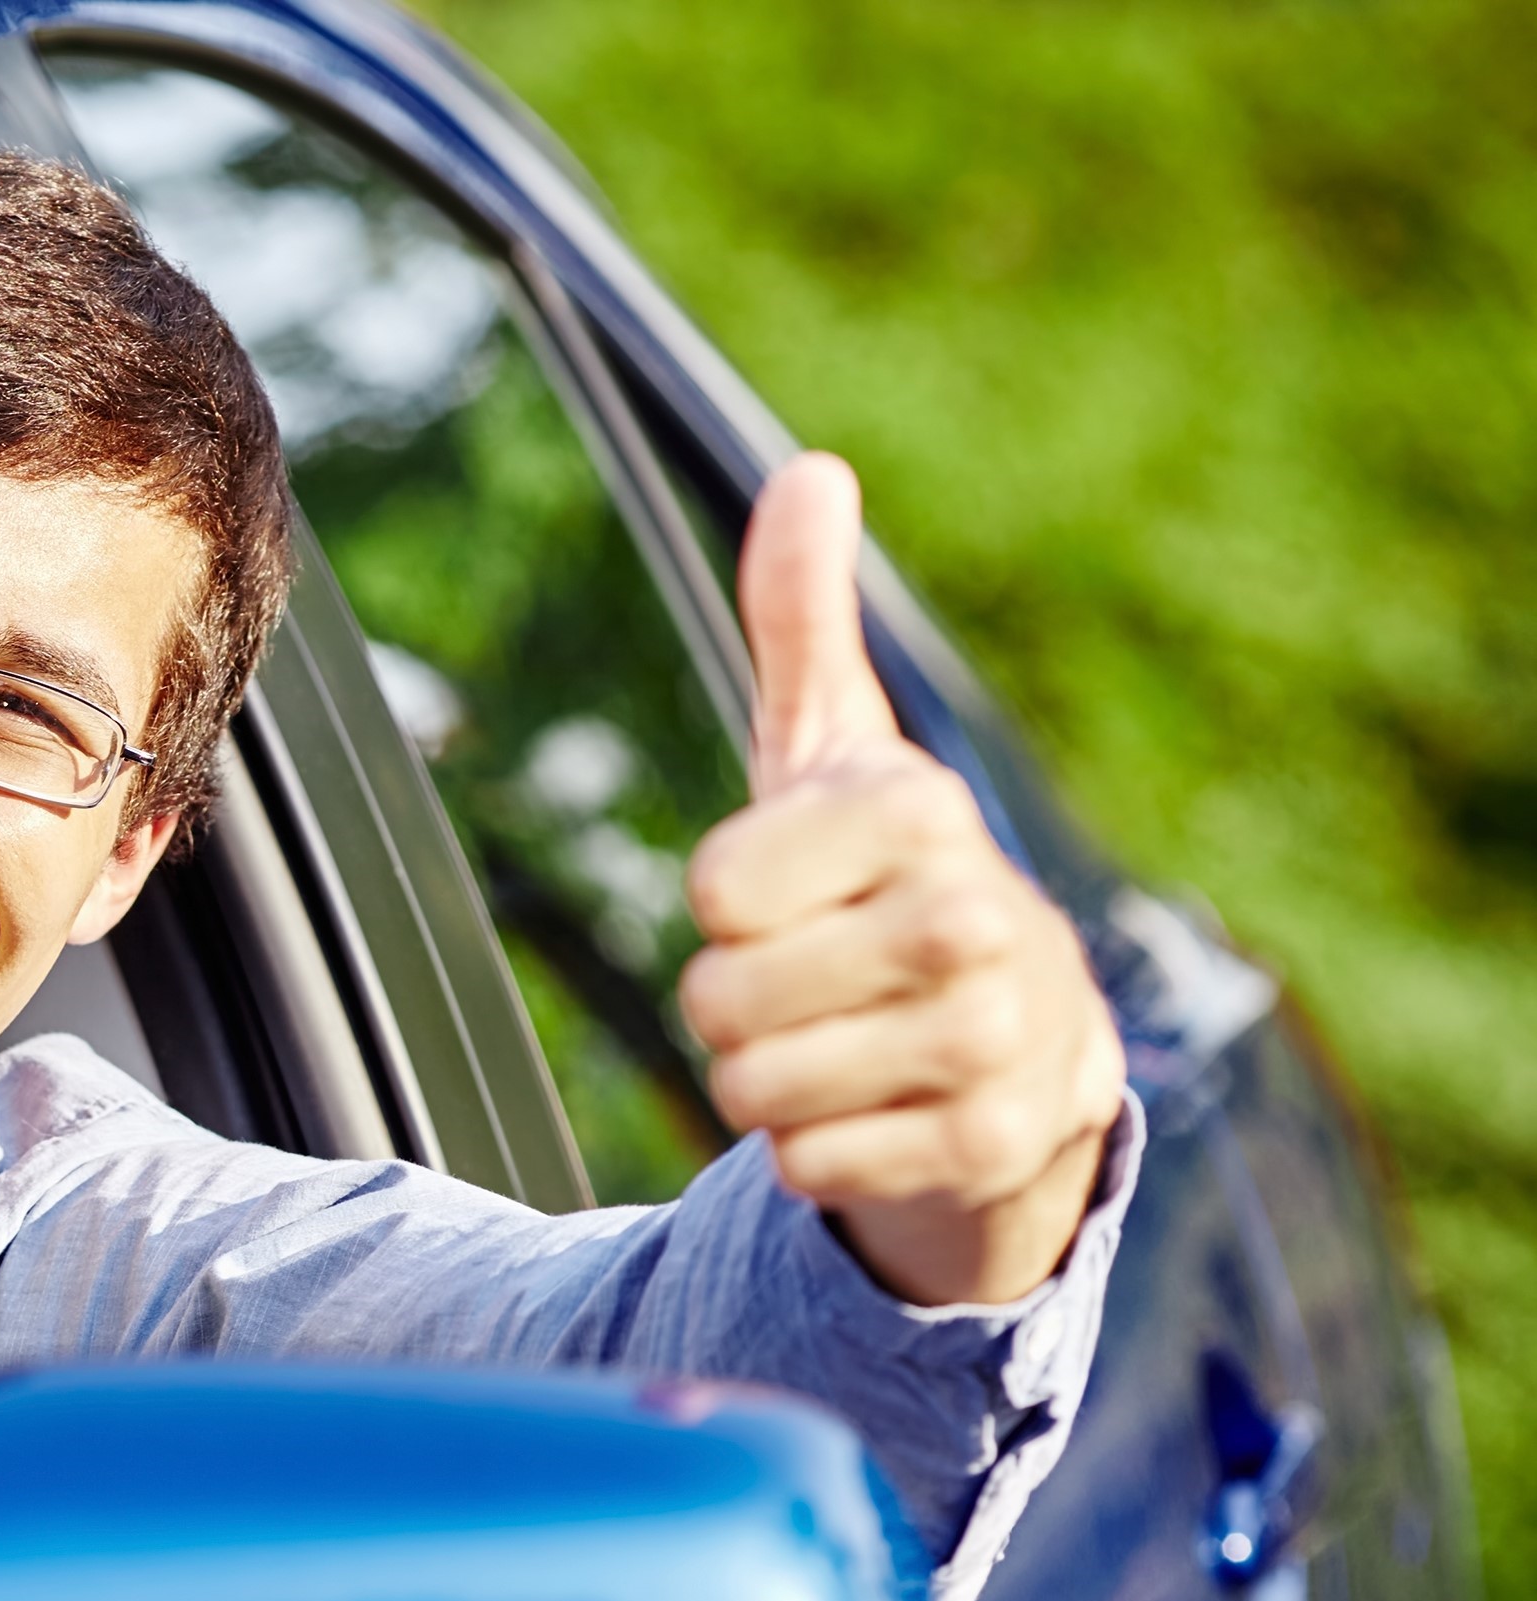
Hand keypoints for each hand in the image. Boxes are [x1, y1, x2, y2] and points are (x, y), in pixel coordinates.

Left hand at [677, 454, 1126, 1306]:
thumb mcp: (833, 745)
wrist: (1024, 1042)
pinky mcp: (991, 1148)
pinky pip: (810, 1168)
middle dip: (735, 1004)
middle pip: (718, 1000)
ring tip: (844, 1043)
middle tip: (815, 981)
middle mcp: (971, 917)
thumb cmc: (888, 878)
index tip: (796, 889)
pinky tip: (882, 1112)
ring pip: (752, 1091)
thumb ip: (800, 614)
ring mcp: (992, 1039)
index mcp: (916, 811)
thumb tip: (813, 472)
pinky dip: (817, 1155)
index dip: (727, 903)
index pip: (713, 889)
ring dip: (768, 1083)